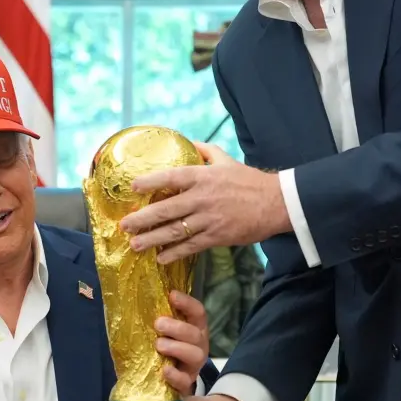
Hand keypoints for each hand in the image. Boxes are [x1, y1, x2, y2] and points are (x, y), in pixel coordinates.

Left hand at [120, 142, 289, 263]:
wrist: (276, 203)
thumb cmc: (250, 180)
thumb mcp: (226, 159)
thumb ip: (206, 151)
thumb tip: (191, 142)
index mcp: (202, 176)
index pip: (170, 177)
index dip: (150, 181)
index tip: (132, 187)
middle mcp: (201, 197)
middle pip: (165, 209)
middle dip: (142, 218)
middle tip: (124, 225)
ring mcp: (208, 219)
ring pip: (174, 231)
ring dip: (152, 239)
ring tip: (135, 245)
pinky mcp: (217, 237)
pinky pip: (191, 246)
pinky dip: (175, 253)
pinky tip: (161, 258)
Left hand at [157, 291, 208, 394]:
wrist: (165, 380)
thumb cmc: (163, 347)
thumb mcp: (164, 331)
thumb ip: (158, 319)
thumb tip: (134, 300)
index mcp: (194, 328)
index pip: (198, 312)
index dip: (187, 303)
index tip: (172, 295)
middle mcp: (198, 345)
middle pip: (195, 334)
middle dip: (177, 327)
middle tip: (158, 324)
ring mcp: (194, 366)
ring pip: (195, 355)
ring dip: (177, 348)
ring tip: (159, 345)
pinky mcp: (186, 384)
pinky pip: (185, 381)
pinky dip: (175, 375)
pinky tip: (164, 370)